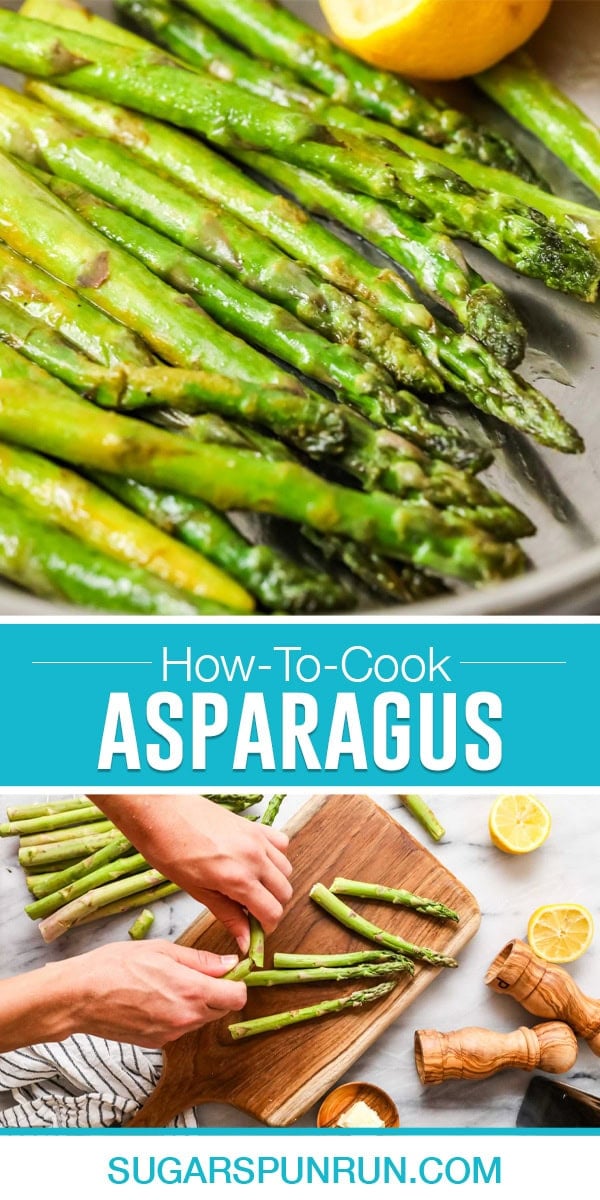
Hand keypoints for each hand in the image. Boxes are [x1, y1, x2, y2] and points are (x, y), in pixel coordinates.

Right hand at [61, 941, 246, 1047]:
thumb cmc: (116, 966)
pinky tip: (157, 998)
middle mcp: (185, 1018)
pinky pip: (180, 1028)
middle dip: (218, 992)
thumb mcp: (162, 950)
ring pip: (201, 1019)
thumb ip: (200, 960)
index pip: (238, 997)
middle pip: (222, 1009)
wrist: (80, 996)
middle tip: (199, 973)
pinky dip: (178, 1014)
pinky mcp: (157, 1043)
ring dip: (197, 1003)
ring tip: (171, 983)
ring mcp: (171, 1034)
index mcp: (191, 991)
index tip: (229, 971)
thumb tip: (229, 963)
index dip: (238, 982)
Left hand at [94, 795, 292, 951]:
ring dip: (274, 884)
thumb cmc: (170, 851)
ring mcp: (257, 839)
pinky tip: (256, 863)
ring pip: (286, 870)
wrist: (161, 812)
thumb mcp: (197, 891)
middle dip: (271, 907)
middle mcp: (254, 857)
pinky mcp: (255, 826)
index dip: (266, 927)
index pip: (272, 912)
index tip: (254, 932)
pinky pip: (281, 844)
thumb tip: (245, 941)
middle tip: (250, 911)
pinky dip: (275, 857)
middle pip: (284, 893)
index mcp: (238, 878)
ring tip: (250, 887)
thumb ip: (227, 915)